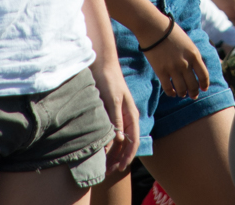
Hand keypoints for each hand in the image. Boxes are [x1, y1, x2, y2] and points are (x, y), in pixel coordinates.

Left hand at [91, 58, 139, 173]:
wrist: (101, 63)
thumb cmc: (108, 79)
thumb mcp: (112, 100)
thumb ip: (116, 120)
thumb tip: (120, 140)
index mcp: (131, 113)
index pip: (133, 139)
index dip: (128, 155)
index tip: (120, 167)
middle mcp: (126, 116)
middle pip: (126, 142)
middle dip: (119, 158)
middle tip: (109, 171)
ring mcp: (118, 115)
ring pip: (118, 139)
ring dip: (112, 153)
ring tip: (104, 165)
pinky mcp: (109, 113)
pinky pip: (110, 132)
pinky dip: (107, 143)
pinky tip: (100, 150)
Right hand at [140, 20, 208, 99]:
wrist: (154, 28)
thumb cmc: (172, 33)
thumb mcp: (188, 43)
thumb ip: (193, 55)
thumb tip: (197, 68)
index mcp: (194, 55)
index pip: (204, 75)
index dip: (204, 84)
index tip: (204, 89)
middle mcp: (185, 63)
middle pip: (193, 84)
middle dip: (194, 92)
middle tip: (193, 95)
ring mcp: (173, 68)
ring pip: (181, 89)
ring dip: (183, 94)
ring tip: (183, 94)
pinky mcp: (160, 71)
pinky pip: (168, 88)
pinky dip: (171, 93)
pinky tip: (172, 93)